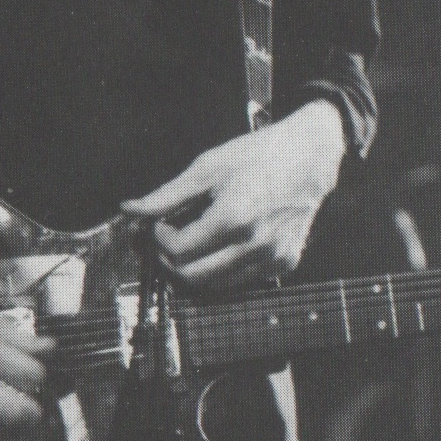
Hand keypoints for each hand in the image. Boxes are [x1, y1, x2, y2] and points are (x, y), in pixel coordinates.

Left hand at [122, 100, 347, 289]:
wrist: (310, 155)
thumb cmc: (259, 155)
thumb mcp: (209, 166)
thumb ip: (167, 194)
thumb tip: (129, 209)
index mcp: (233, 218)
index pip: (178, 251)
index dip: (159, 240)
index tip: (160, 225)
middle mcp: (255, 244)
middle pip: (192, 276)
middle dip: (171, 260)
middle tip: (170, 239)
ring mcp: (273, 258)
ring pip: (216, 285)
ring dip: (196, 268)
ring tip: (196, 240)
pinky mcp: (285, 263)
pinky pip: (242, 280)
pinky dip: (225, 269)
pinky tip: (225, 244)